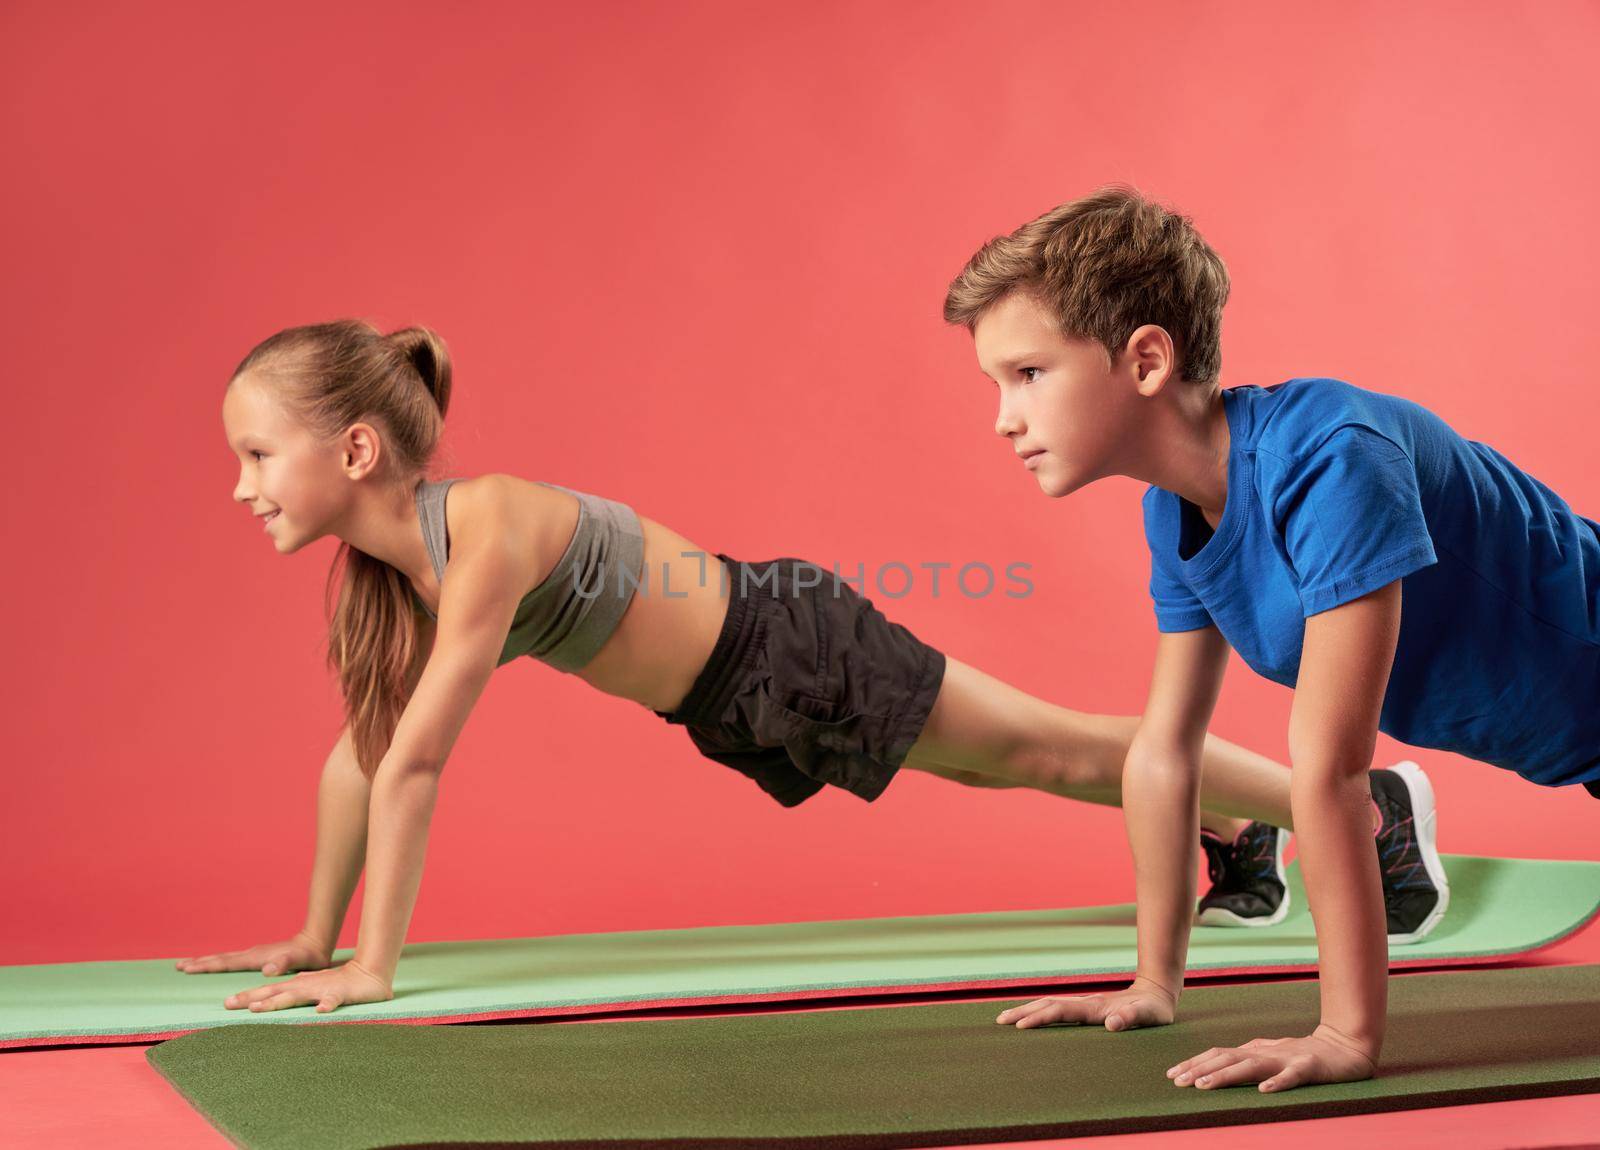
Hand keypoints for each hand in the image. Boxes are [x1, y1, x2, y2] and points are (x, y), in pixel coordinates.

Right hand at [176, 930, 331, 975]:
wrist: (316, 942)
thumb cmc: (308, 955)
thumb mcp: (298, 961)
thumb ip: (282, 964)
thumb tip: (266, 970)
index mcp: (256, 958)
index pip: (225, 963)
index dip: (206, 966)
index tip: (186, 967)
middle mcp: (252, 954)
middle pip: (220, 959)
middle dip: (200, 963)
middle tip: (178, 966)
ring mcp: (255, 954)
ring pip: (225, 958)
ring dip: (207, 961)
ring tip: (190, 964)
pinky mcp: (260, 956)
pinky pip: (234, 960)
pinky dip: (220, 962)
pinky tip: (219, 965)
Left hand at [223, 958, 392, 1013]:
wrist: (369, 974)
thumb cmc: (338, 984)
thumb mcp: (312, 989)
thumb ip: (293, 993)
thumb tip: (272, 999)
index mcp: (298, 986)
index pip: (268, 991)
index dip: (247, 996)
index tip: (226, 1004)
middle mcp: (305, 986)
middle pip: (274, 992)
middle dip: (251, 998)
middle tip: (229, 1004)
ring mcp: (321, 989)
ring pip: (295, 996)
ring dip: (276, 1001)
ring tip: (257, 1008)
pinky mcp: (340, 994)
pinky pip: (333, 1000)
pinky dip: (326, 1005)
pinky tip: (321, 1012)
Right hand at [996, 976, 1177, 1031]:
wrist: (1155, 993)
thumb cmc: (1153, 1010)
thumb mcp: (1148, 1016)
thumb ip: (1131, 1018)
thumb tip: (1111, 1024)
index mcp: (1095, 1008)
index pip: (1062, 1011)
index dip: (1041, 1018)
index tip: (1021, 1026)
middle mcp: (1086, 1004)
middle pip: (1048, 1005)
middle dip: (1023, 1012)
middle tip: (1000, 1021)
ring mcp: (1084, 1005)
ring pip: (1049, 1005)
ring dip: (1027, 1011)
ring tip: (1005, 1019)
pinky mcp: (1085, 1009)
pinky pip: (1057, 1010)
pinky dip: (1038, 1012)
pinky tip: (1029, 1018)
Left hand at [1167, 1022, 1377, 1092]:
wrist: (1347, 1046)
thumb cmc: (1307, 1053)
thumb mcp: (1272, 1054)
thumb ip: (1250, 1056)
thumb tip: (1221, 1059)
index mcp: (1256, 1051)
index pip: (1219, 1055)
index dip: (1195, 1063)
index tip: (1172, 1075)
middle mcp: (1266, 1053)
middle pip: (1227, 1058)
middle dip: (1200, 1070)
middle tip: (1177, 1081)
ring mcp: (1287, 1058)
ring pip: (1252, 1066)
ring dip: (1226, 1075)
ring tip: (1204, 1085)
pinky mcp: (1310, 1067)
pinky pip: (1293, 1076)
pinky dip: (1278, 1082)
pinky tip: (1264, 1091)